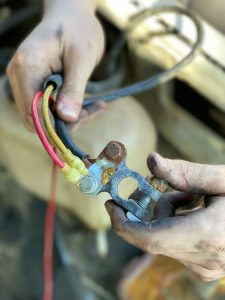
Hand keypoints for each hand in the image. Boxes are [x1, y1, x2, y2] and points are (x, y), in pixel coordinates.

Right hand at [7, 0, 104, 130]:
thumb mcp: (82, 59)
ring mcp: (23, 80)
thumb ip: (73, 89)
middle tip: (91, 111)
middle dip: (64, 122)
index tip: (81, 118)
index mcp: (27, 68)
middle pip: (35, 118)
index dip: (55, 124)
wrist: (71, 14)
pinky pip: (45, 107)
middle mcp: (18, 76)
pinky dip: (65, 110)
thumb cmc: (78, 30)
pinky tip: (86, 104)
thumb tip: (67, 118)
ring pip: (41, 115)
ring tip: (93, 107)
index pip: (32, 112)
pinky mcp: (32, 83)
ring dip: (67, 117)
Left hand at [105, 153, 224, 280]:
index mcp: (207, 235)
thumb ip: (184, 172)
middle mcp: (204, 258)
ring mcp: (205, 267)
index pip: (150, 238)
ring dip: (165, 214)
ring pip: (162, 239)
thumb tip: (151, 160)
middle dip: (148, 211)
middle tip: (155, 189)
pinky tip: (194, 211)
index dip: (123, 223)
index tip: (111, 204)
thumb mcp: (221, 179)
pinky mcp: (205, 267)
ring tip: (189, 197)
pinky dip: (173, 224)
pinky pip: (174, 244)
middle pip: (153, 236)